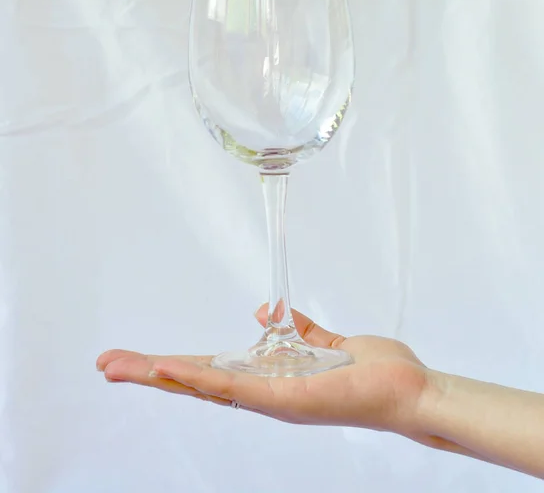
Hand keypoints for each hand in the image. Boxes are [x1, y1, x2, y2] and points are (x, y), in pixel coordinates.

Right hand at [97, 305, 430, 440]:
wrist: (410, 391)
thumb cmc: (373, 373)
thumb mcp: (328, 345)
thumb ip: (298, 331)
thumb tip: (267, 311)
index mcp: (272, 380)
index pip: (215, 370)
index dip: (176, 364)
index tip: (143, 357)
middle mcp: (265, 393)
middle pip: (198, 381)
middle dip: (152, 372)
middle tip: (108, 364)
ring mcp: (271, 400)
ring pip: (205, 386)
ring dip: (162, 374)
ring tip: (121, 366)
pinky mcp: (285, 400)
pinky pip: (235, 388)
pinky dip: (199, 378)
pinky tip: (168, 368)